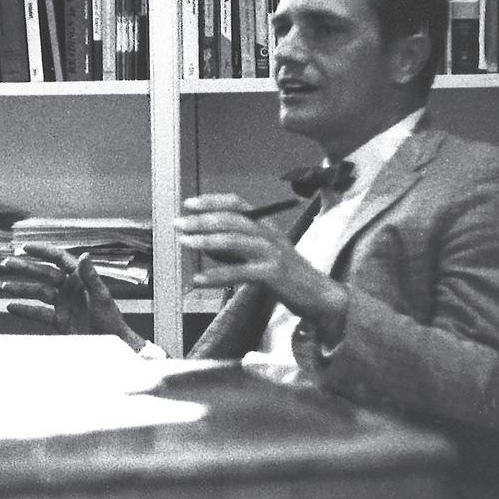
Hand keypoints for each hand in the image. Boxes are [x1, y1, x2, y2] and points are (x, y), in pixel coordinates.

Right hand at [1, 243, 146, 349]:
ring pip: (38, 292)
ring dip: (21, 288)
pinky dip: (25, 310)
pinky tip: (11, 307)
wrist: (110, 344)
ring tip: (4, 286)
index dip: (42, 251)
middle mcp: (70, 288)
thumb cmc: (110, 319)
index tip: (24, 247)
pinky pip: (39, 313)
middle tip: (6, 262)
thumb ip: (90, 276)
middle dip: (25, 268)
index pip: (58, 259)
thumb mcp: (101, 296)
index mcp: (81, 278)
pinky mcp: (59, 320)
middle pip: (44, 274)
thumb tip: (84, 255)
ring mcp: (63, 304)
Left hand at [175, 194, 349, 341]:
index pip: (237, 204)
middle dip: (201, 220)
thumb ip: (238, 247)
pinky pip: (239, 272)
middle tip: (178, 224)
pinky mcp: (273, 274)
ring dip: (206, 240)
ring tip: (184, 243)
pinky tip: (199, 279)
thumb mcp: (264, 255)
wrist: (319, 296)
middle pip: (231, 220)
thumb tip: (206, 244)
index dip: (211, 202)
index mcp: (266, 227)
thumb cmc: (288, 277)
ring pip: (234, 240)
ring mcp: (272, 253)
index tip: (189, 204)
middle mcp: (269, 235)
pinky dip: (216, 275)